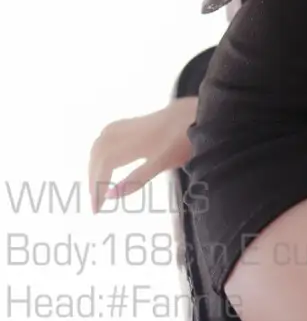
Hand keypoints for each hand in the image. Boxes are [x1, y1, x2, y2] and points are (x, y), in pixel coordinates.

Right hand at [87, 96, 197, 213]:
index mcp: (133, 144)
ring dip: (94, 163)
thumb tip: (110, 195)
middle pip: (99, 154)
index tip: (96, 209)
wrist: (200, 111)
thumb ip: (135, 180)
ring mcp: (132, 124)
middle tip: (96, 202)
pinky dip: (100, 148)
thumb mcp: (162, 164)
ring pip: (101, 142)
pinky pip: (108, 133)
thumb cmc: (184, 140)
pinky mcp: (137, 121)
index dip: (96, 188)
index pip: (104, 166)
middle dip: (93, 178)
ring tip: (96, 184)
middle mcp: (127, 132)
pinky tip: (104, 157)